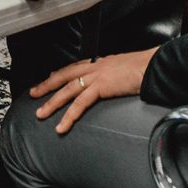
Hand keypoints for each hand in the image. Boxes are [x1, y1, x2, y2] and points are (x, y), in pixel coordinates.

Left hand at [30, 48, 156, 133]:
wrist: (154, 65)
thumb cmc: (145, 67)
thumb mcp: (126, 69)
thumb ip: (116, 75)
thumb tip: (115, 81)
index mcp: (100, 62)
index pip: (74, 67)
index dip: (60, 74)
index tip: (49, 78)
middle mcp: (94, 67)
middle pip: (64, 76)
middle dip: (47, 85)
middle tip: (33, 94)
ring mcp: (96, 76)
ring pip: (67, 90)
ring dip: (52, 103)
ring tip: (41, 114)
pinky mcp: (101, 87)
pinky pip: (80, 103)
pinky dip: (69, 115)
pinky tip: (62, 126)